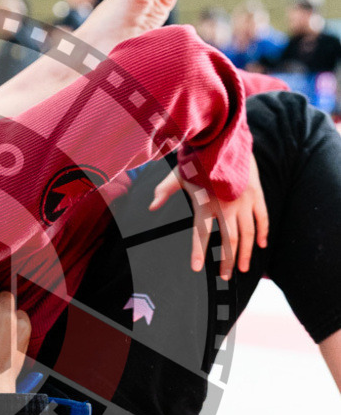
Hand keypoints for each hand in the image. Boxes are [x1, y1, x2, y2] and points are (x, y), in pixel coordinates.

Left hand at [149, 154, 268, 280]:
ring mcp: (244, 201)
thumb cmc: (199, 158)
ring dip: (245, 253)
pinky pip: (263, 217)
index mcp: (206, 204)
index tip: (197, 268)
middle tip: (224, 277)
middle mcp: (226, 206)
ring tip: (242, 269)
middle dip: (226, 261)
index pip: (200, 234)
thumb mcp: (178, 174)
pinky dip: (263, 232)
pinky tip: (262, 246)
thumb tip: (151, 207)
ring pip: (248, 233)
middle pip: (229, 240)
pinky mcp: (256, 194)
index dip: (198, 252)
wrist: (225, 138)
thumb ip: (164, 191)